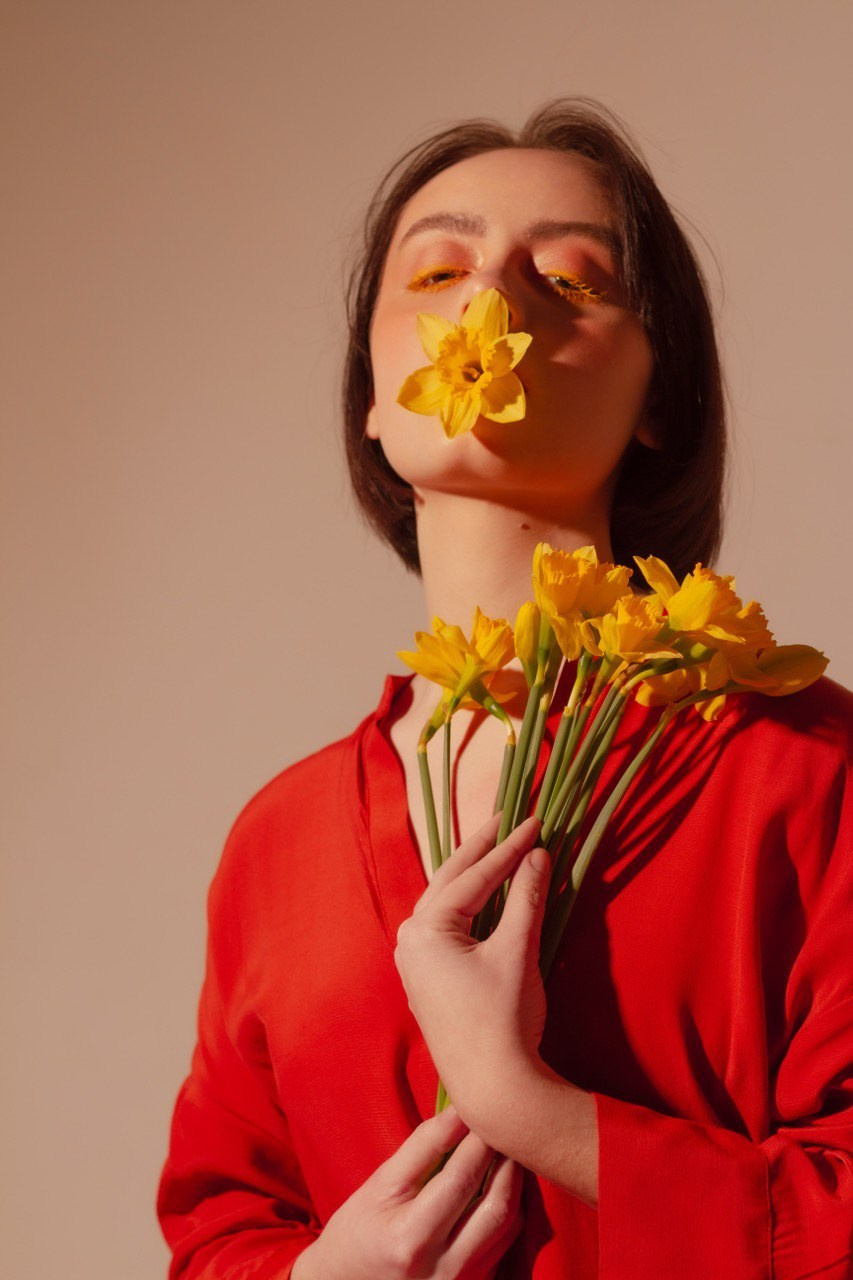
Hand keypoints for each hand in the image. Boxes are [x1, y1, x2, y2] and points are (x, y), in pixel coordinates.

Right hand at [289, 1103, 522, 1279]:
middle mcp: (443, 1268)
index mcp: (412, 1238)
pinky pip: (504, 1243)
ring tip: (507, 1150)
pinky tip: (501, 1182)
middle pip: (496, 1206)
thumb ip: (423, 1146)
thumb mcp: (380, 1184)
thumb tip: (459, 1112)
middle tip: (505, 1127)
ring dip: (514, 1183)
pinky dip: (508, 1207)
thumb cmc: (358, 1230)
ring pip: (508, 1226)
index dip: (478, 1141)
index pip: (460, 1179)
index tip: (484, 1111)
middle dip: (506, 1160)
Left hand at [393, 812, 549, 1133]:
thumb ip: (526, 898)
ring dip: (473, 876)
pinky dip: (469, 905)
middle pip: (450, 881)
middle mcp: (410, 942)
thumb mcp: (519, 952)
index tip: (535, 822)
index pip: (473, 876)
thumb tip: (537, 854)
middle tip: (509, 819)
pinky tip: (486, 895)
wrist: (496, 1091)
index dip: (507, 847)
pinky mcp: (428, 981)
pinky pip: (447, 927)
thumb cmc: (505, 1021)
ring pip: (446, 903)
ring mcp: (415, 963)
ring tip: (497, 847)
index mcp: (425, 931)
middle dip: (482, 851)